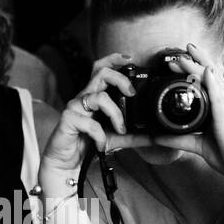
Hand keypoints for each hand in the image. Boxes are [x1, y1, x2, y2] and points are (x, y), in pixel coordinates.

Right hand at [38, 52, 134, 192]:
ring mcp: (75, 108)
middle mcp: (84, 98)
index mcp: (94, 97)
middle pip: (100, 73)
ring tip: (120, 129)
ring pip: (98, 97)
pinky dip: (100, 135)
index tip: (131, 59)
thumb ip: (134, 136)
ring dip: (115, 113)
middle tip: (131, 93)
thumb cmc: (87, 145)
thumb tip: (156, 137)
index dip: (114, 60)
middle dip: (120, 79)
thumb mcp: (116, 139)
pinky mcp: (69, 120)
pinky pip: (90, 123)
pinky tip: (102, 144)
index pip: (102, 70)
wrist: (66, 163)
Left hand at [134, 43, 223, 190]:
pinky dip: (213, 84)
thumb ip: (180, 140)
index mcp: (220, 108)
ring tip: (185, 54)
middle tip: (178, 51)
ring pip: (212, 82)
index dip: (195, 68)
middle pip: (210, 76)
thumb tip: (158, 137)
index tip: (180, 58)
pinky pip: (219, 98)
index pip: (208, 82)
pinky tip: (207, 72)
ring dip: (198, 66)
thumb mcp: (199, 146)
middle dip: (194, 62)